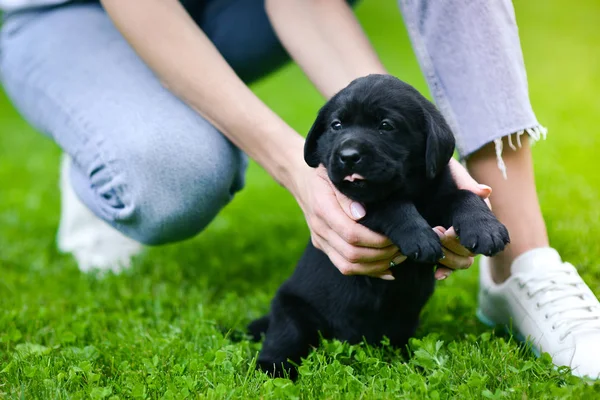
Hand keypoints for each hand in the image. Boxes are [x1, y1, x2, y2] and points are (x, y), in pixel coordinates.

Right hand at [291, 165, 404, 279]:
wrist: (300, 179)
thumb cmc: (325, 173)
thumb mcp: (336, 173)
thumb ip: (347, 194)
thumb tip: (361, 214)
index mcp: (323, 208)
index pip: (351, 234)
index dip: (376, 239)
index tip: (394, 235)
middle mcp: (320, 228)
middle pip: (351, 254)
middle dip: (381, 254)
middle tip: (402, 246)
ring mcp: (320, 240)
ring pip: (348, 266)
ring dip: (376, 266)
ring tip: (398, 257)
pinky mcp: (323, 246)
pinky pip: (344, 267)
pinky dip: (368, 271)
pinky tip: (387, 269)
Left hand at [433, 159, 492, 279]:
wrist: (409, 175)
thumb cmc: (434, 171)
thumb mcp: (448, 171)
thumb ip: (464, 181)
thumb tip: (486, 191)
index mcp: (472, 211)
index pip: (485, 232)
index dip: (476, 238)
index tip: (456, 233)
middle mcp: (466, 229)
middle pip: (472, 250)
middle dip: (456, 245)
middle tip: (438, 231)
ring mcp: (453, 241)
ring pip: (462, 261)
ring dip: (449, 257)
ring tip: (431, 238)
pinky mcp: (439, 248)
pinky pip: (448, 267)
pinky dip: (444, 271)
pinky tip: (436, 273)